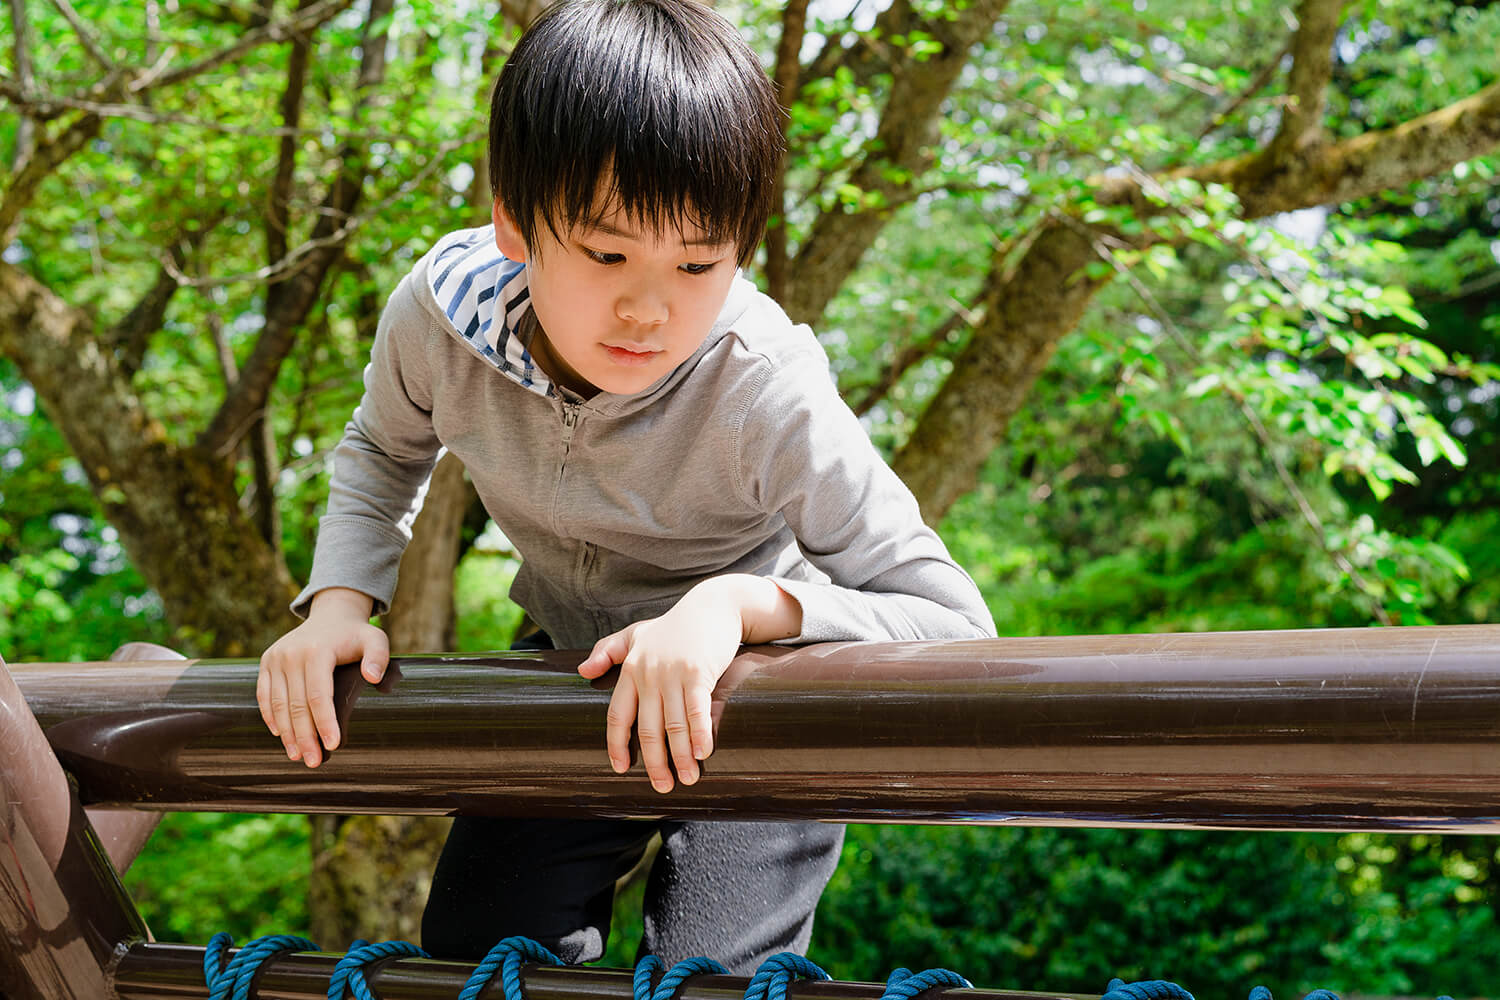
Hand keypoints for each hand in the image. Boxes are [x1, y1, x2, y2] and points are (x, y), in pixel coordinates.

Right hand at [257, 588, 386, 767]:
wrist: (331, 615)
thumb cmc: (356, 634)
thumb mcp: (375, 639)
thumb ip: (378, 657)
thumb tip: (372, 678)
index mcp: (317, 651)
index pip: (318, 695)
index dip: (325, 722)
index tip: (333, 745)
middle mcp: (291, 654)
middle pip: (296, 704)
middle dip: (305, 736)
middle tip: (314, 762)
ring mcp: (276, 658)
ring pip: (277, 704)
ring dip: (286, 733)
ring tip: (297, 756)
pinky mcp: (267, 662)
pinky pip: (264, 695)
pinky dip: (271, 716)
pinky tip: (280, 735)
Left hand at [576, 575, 801, 792]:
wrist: (714, 605)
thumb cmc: (675, 625)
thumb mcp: (637, 633)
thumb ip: (609, 650)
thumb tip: (582, 670)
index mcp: (631, 669)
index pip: (616, 715)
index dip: (617, 745)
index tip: (620, 769)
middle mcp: (648, 673)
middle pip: (646, 729)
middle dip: (655, 763)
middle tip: (663, 786)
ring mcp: (673, 673)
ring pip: (672, 725)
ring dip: (680, 757)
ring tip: (688, 779)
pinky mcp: (698, 672)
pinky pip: (696, 711)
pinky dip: (699, 736)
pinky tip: (702, 754)